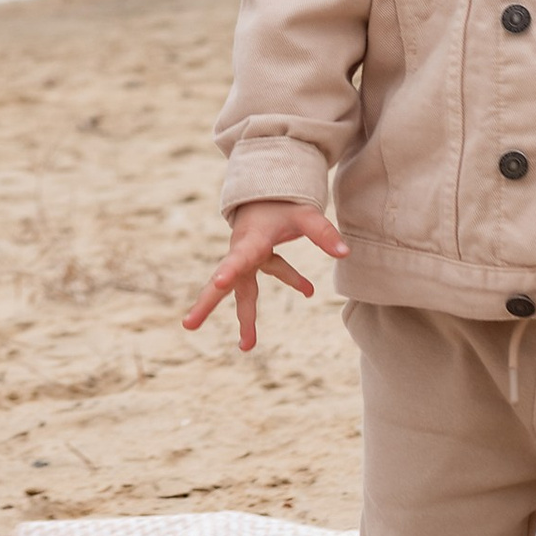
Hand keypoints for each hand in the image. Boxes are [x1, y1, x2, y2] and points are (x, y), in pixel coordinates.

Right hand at [182, 200, 348, 350]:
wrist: (266, 188)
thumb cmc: (281, 200)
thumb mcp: (304, 214)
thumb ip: (323, 233)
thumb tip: (346, 254)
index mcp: (251, 239)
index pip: (239, 257)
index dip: (229, 271)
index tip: (217, 283)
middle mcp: (243, 251)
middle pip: (225, 281)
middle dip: (207, 303)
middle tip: (189, 325)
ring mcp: (247, 258)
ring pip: (241, 290)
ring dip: (245, 317)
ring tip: (246, 347)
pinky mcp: (255, 259)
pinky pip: (268, 276)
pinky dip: (291, 279)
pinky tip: (310, 290)